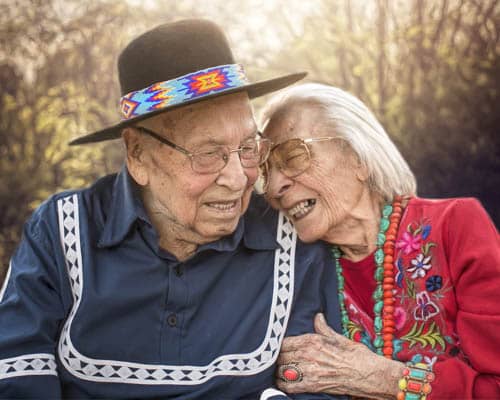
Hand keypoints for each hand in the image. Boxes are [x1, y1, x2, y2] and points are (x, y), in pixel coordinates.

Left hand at [276, 313, 403, 398]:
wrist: (370, 375)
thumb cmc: (357, 356)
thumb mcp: (339, 338)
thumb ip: (323, 328)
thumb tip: (318, 316)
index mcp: (312, 341)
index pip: (284, 342)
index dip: (278, 344)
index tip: (277, 346)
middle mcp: (308, 355)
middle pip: (280, 356)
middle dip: (276, 358)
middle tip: (276, 359)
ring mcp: (309, 372)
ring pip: (281, 371)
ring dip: (278, 370)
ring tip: (278, 370)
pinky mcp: (313, 386)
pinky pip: (289, 387)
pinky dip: (283, 384)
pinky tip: (282, 382)